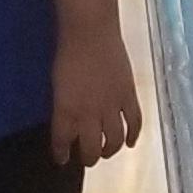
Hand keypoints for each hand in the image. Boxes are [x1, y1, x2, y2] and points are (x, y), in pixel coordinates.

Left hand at [52, 28, 142, 167]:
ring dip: (110, 150)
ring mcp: (111, 106)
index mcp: (66, 110)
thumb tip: (70, 122)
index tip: (62, 160)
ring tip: (106, 152)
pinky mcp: (129, 96)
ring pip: (114, 140)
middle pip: (91, 146)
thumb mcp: (58, 85)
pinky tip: (131, 143)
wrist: (90, 33)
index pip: (63, 141)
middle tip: (87, 159)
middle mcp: (88, 114)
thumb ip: (64, 106)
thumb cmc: (68, 54)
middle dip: (88, 157)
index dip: (62, 154)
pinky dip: (134, 135)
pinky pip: (135, 122)